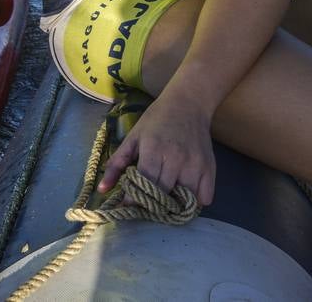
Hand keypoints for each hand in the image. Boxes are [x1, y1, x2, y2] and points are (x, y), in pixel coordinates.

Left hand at [97, 91, 215, 205]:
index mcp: (154, 148)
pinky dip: (194, 203)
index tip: (127, 208)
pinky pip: (204, 197)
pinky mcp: (210, 168)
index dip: (135, 198)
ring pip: (184, 199)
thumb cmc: (156, 120)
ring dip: (173, 206)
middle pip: (164, 192)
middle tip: (144, 207)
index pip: (145, 182)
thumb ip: (117, 163)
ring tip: (163, 205)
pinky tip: (183, 198)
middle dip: (152, 205)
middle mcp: (176, 157)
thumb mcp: (133, 137)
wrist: (189, 103)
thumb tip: (102, 189)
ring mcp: (195, 164)